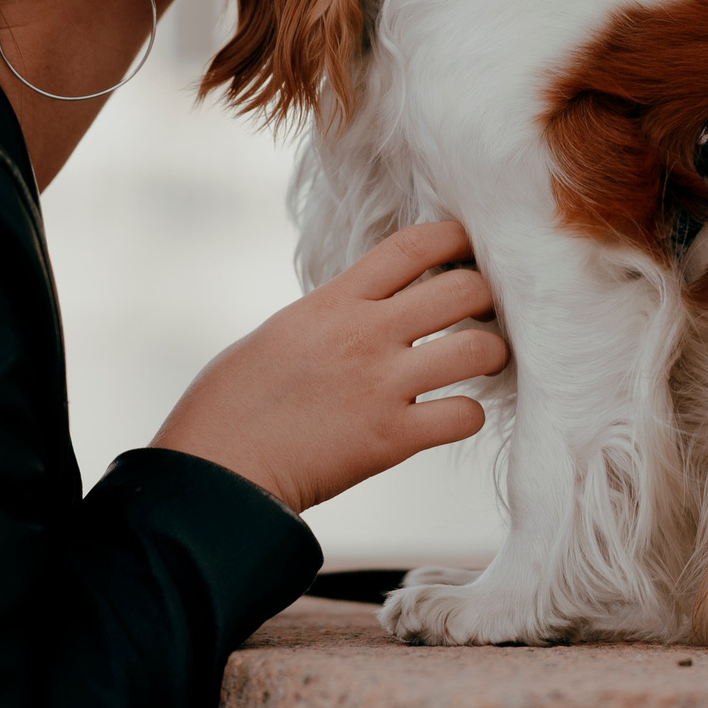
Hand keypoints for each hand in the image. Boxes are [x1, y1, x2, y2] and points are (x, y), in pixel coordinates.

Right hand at [149, 221, 507, 513]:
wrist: (216, 469)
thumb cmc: (234, 402)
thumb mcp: (283, 331)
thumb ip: (335, 311)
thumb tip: (370, 304)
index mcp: (334, 301)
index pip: (414, 244)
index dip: (455, 238)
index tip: (468, 249)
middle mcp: (364, 333)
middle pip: (465, 288)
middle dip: (488, 298)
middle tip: (485, 314)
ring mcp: (381, 384)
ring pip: (479, 348)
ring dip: (492, 354)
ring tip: (482, 363)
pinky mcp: (391, 437)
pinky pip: (464, 415)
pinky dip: (468, 415)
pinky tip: (452, 417)